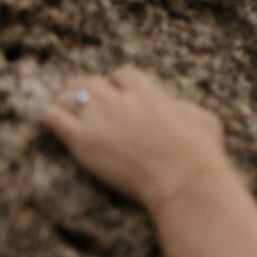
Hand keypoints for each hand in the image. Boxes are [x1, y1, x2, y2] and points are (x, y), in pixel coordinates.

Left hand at [41, 67, 228, 213]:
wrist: (183, 181)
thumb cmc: (200, 154)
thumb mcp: (206, 120)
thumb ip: (186, 108)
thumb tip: (179, 107)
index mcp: (147, 92)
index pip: (122, 75)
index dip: (116, 84)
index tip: (115, 93)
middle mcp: (119, 100)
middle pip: (89, 82)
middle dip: (82, 87)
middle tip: (76, 96)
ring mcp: (98, 119)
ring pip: (67, 97)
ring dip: (63, 101)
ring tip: (59, 108)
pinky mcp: (82, 142)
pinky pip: (54, 118)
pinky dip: (50, 117)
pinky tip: (51, 122)